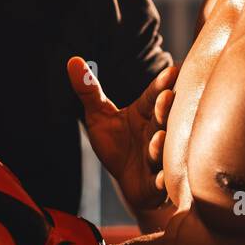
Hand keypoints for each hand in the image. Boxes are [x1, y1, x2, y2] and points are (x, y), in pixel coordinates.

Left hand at [68, 58, 176, 213]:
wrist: (128, 182)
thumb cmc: (116, 145)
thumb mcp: (99, 116)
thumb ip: (89, 90)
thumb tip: (72, 60)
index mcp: (144, 113)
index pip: (151, 96)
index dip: (160, 85)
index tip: (171, 70)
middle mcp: (156, 132)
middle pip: (160, 120)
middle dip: (164, 110)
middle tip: (167, 97)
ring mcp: (158, 158)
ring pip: (160, 151)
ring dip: (159, 146)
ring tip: (158, 138)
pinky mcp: (155, 184)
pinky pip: (159, 183)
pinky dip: (161, 182)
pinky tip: (161, 180)